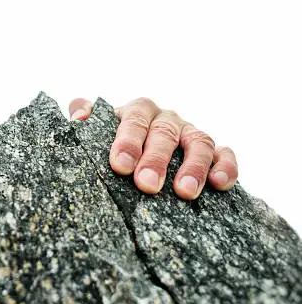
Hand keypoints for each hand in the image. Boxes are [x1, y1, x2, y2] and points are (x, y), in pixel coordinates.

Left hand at [69, 97, 237, 199]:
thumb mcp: (97, 129)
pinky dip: (226, 165)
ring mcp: (191, 133)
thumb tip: (78, 116)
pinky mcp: (213, 150)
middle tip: (147, 185)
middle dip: (156, 159)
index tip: (120, 165)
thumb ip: (85, 118)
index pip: (134, 120)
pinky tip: (219, 184)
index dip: (127, 141)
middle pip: (164, 133)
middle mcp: (166, 119)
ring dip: (193, 166)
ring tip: (184, 192)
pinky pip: (225, 153)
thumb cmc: (113, 142)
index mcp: (138, 110)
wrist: (139, 148)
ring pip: (198, 142)